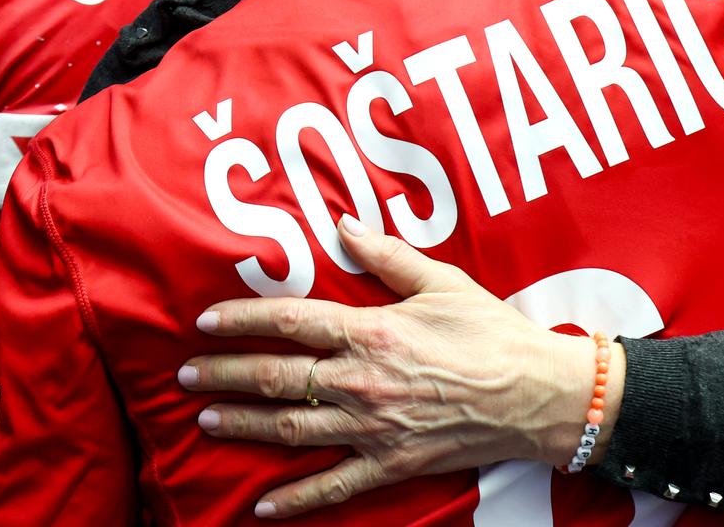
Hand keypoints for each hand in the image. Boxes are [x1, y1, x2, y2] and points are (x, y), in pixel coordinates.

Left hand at [180, 218, 616, 517]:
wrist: (537, 395)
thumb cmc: (491, 333)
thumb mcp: (441, 282)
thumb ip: (386, 256)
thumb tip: (345, 224)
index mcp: (371, 331)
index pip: (290, 322)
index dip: (242, 320)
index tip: (206, 321)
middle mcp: (361, 381)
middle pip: (276, 378)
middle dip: (224, 375)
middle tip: (186, 375)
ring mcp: (373, 428)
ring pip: (290, 430)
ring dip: (243, 425)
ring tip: (206, 419)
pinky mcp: (390, 464)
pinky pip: (332, 487)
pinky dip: (294, 500)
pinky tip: (262, 506)